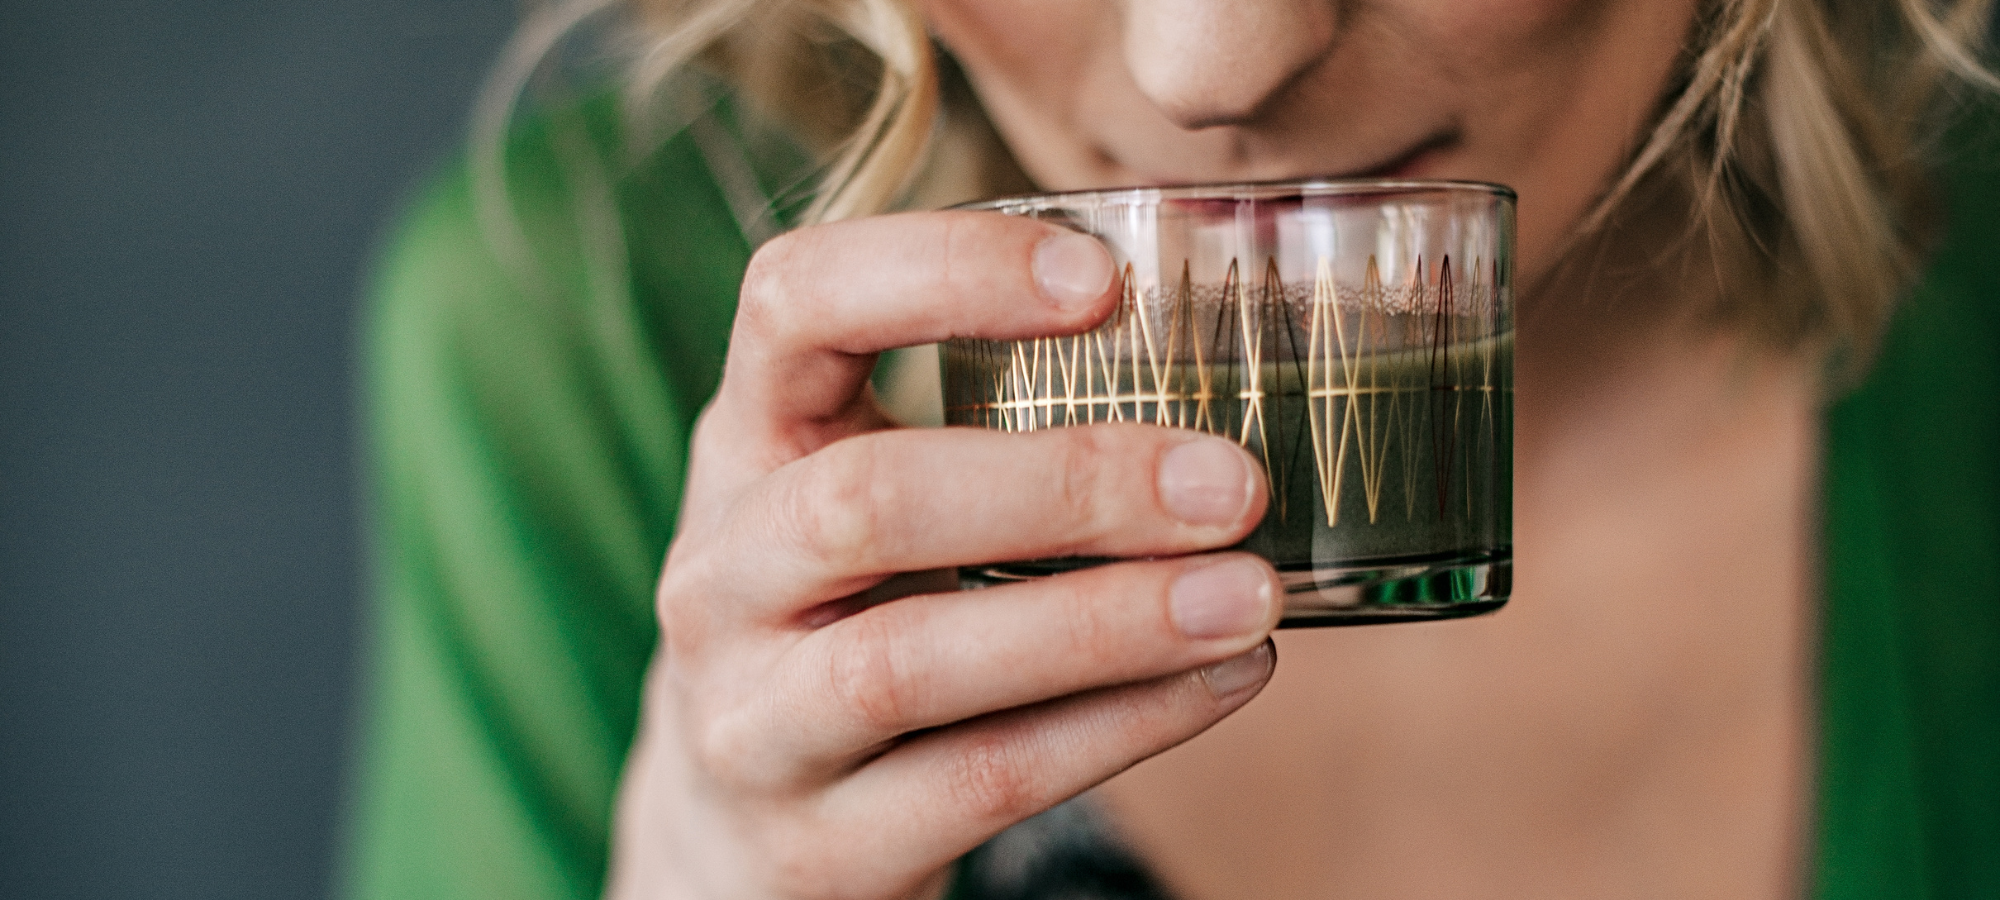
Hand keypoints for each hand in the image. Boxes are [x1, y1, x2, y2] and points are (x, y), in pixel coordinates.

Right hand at [607, 211, 1280, 899]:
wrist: (737, 835)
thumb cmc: (846, 618)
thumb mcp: (863, 495)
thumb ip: (979, 428)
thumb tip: (1228, 366)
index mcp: (747, 442)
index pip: (792, 302)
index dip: (939, 269)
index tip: (1102, 278)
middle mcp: (719, 573)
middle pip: (864, 499)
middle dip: (1064, 484)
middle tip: (1231, 481)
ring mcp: (750, 719)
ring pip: (911, 660)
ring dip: (1105, 622)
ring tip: (1251, 595)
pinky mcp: (816, 844)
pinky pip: (981, 780)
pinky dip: (1120, 725)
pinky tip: (1227, 678)